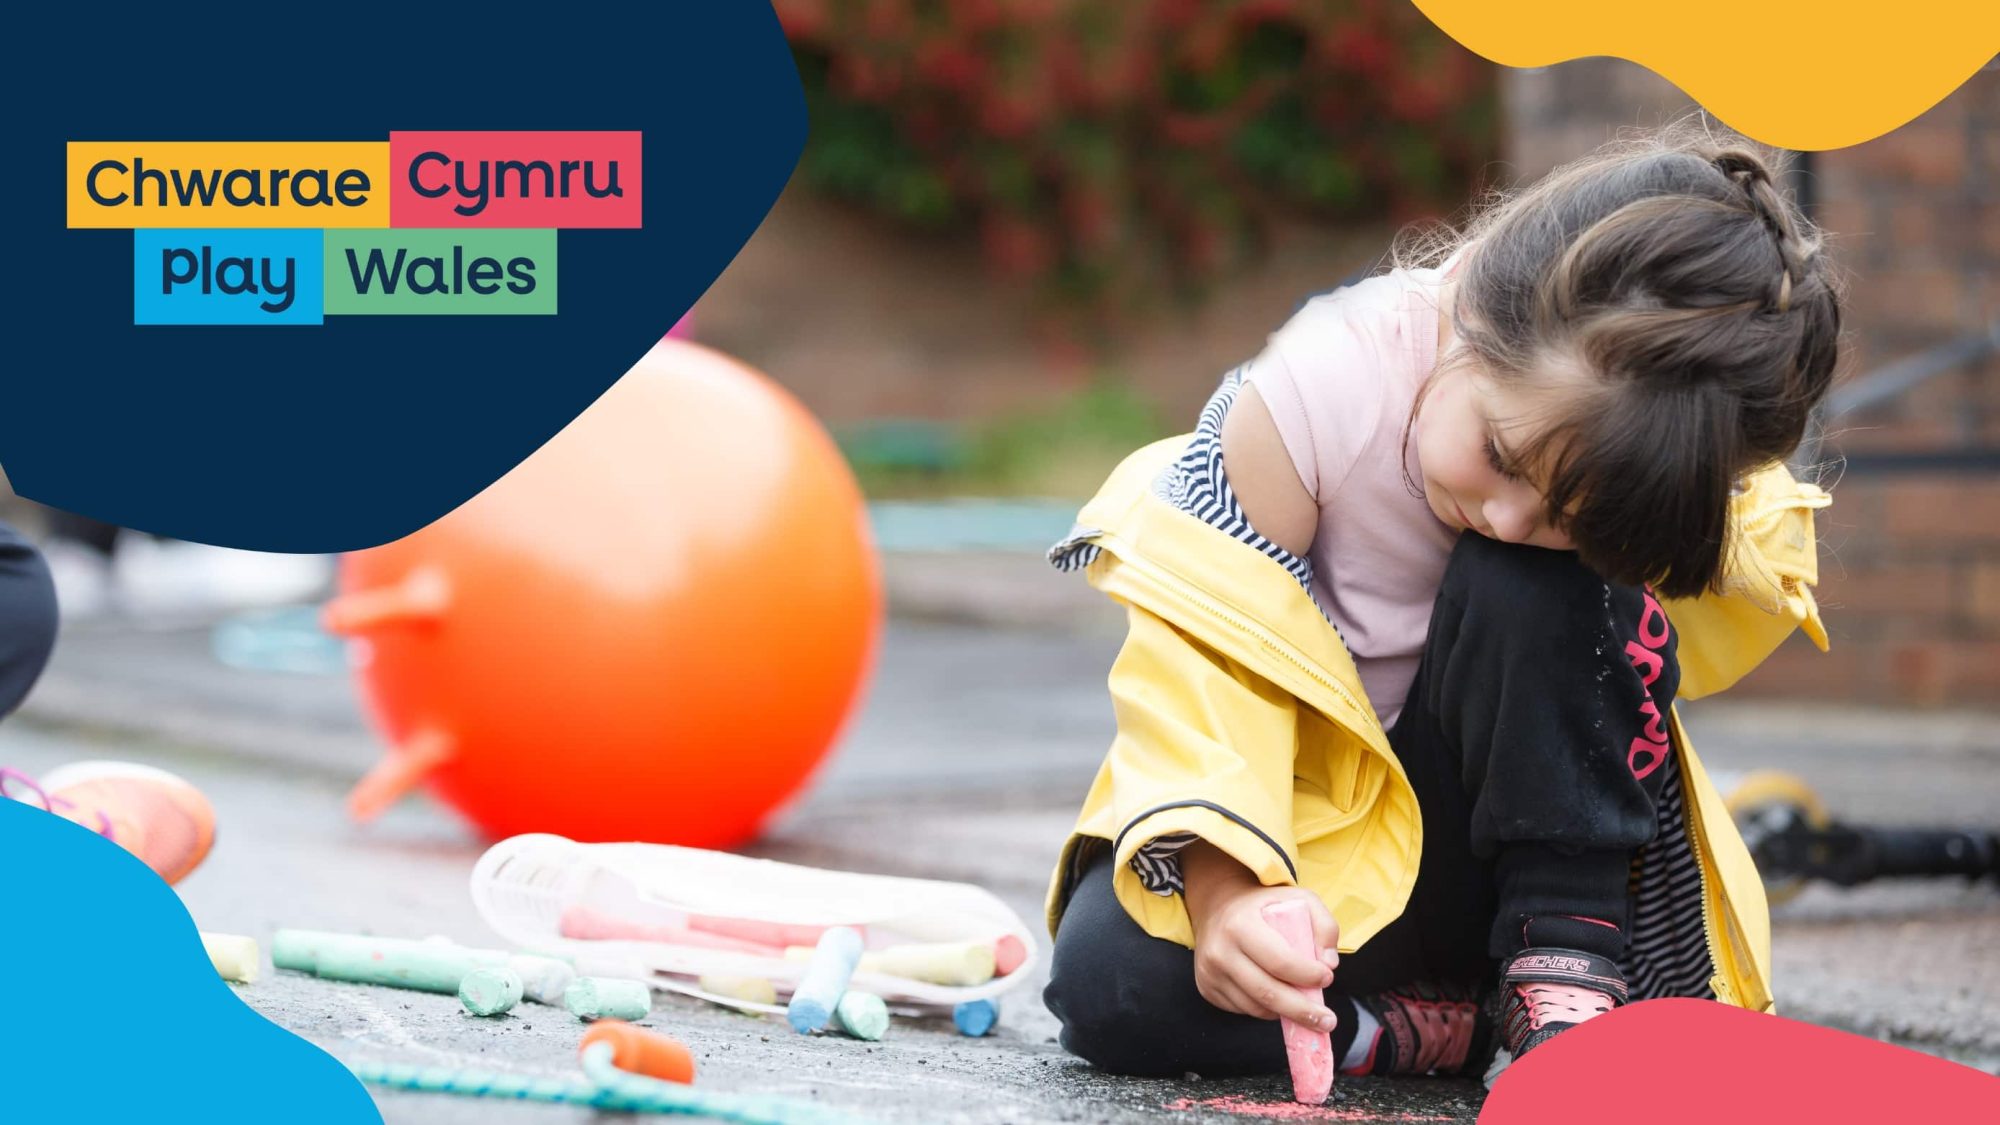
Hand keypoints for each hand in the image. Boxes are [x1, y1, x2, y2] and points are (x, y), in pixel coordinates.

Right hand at [1180, 841, 1340, 1029]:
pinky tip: (1278, 999)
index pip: (1279, 961)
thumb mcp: (1298, 900)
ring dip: (1285, 1013)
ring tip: (1306, 1010)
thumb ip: (1323, 925)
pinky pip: (1243, 1009)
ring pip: (1256, 1007)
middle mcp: (1220, 951)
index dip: (1307, 975)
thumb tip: (1329, 964)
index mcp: (1240, 925)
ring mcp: (1210, 973)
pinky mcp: (1207, 988)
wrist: (1217, 906)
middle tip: (1327, 1021)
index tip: (1327, 978)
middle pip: (1267, 993)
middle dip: (1302, 1011)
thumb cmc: (1263, 905)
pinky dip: (1265, 1010)